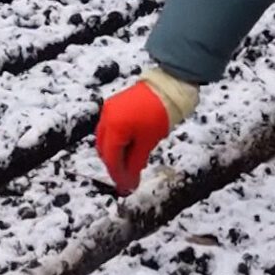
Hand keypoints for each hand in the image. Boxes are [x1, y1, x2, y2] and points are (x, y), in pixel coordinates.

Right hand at [95, 67, 198, 194]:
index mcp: (113, 126)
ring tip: (131, 165)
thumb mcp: (148, 142)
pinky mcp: (116, 104)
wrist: (169, 85)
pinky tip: (131, 148)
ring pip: (107, 139)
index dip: (118, 175)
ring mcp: (110, 109)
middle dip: (116, 165)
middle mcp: (107, 117)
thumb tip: (129, 183)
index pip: (111, 158)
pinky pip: (111, 128)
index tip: (126, 188)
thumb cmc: (161, 111)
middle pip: (105, 150)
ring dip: (116, 153)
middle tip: (128, 179)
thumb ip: (135, 164)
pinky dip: (119, 141)